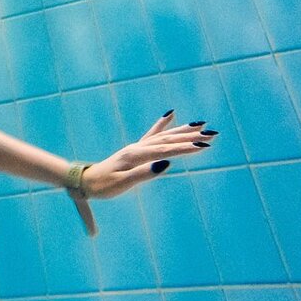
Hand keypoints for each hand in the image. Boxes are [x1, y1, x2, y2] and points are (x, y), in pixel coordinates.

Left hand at [81, 110, 215, 198]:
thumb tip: (165, 164)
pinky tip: (171, 114)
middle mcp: (138, 147)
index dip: (185, 148)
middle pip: (168, 140)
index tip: (204, 146)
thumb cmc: (104, 185)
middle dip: (191, 137)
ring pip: (164, 135)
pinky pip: (153, 134)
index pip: (165, 151)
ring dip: (183, 130)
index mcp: (136, 155)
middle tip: (213, 134)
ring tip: (201, 125)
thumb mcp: (123, 183)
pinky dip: (163, 124)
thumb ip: (144, 173)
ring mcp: (137, 146)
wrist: (86, 181)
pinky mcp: (136, 149)